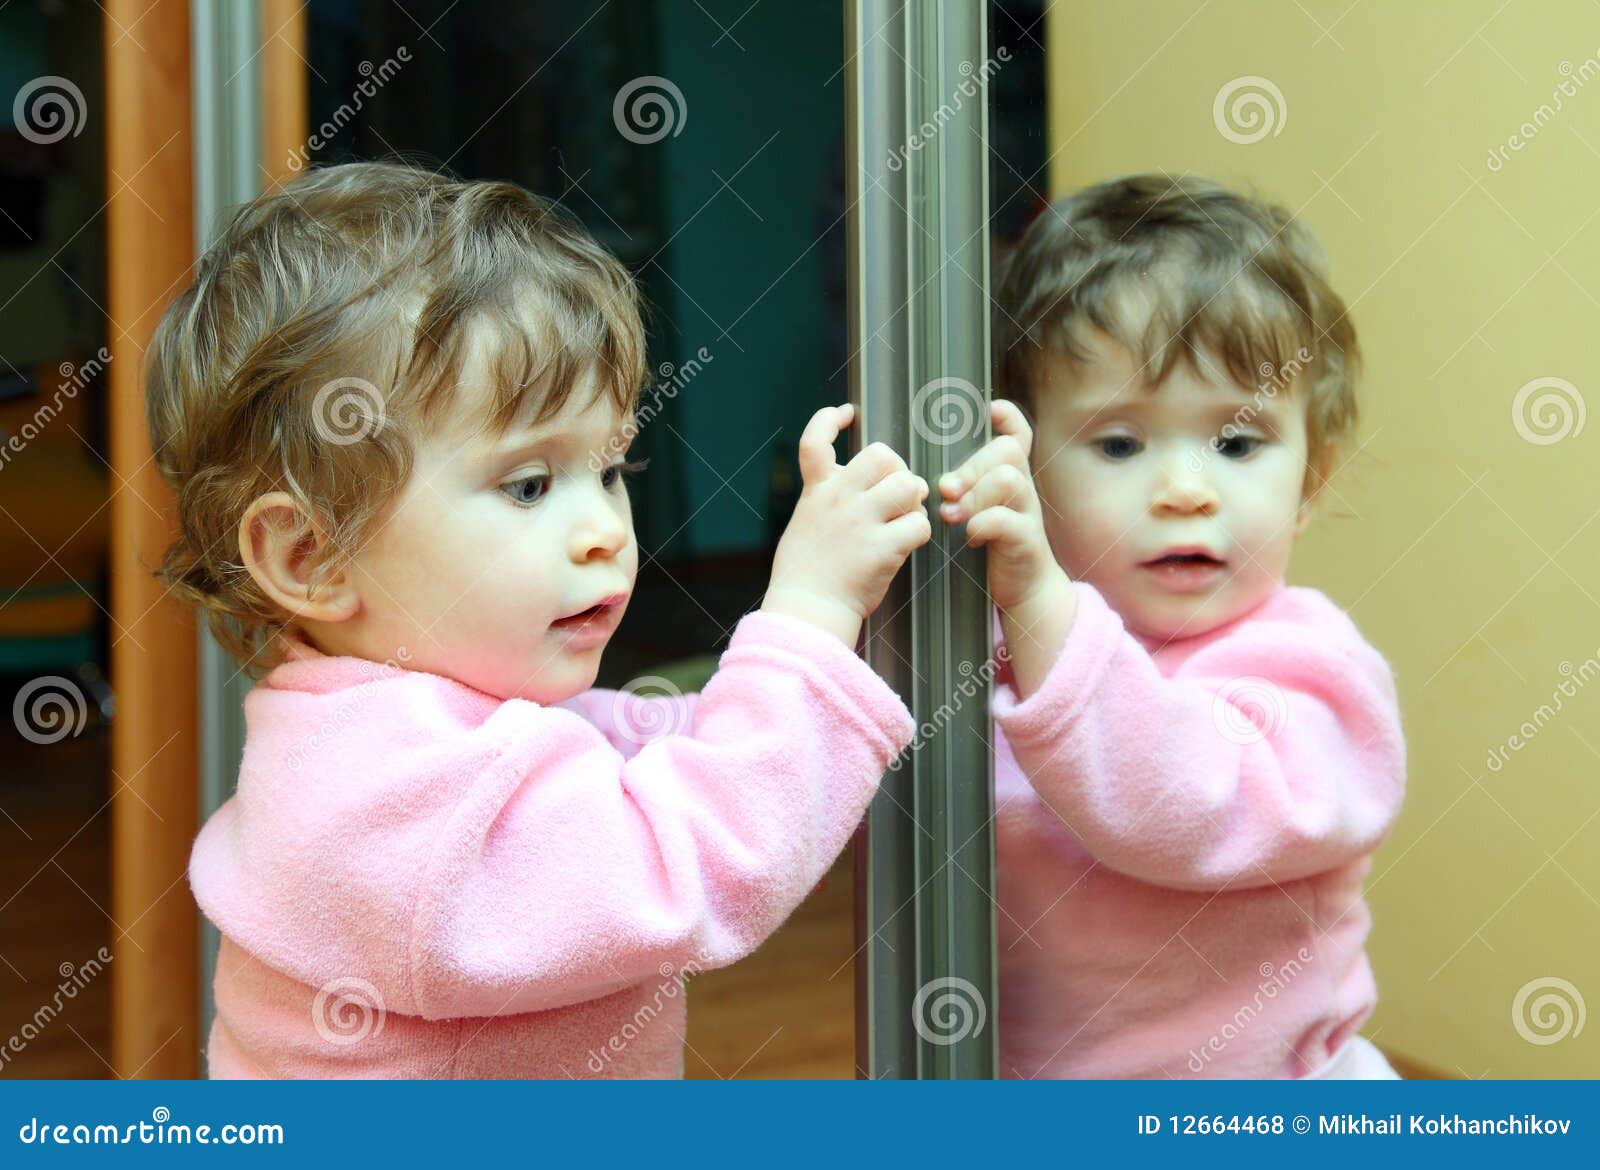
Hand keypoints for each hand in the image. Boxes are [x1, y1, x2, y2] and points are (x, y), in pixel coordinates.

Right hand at [763, 404, 931, 646]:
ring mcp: (859, 522)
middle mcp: (838, 500)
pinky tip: (907, 545)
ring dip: (914, 501)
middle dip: (898, 470)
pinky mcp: (881, 548)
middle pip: (882, 455)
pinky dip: (920, 534)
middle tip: (898, 495)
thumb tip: (875, 486)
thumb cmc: (808, 575)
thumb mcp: (805, 526)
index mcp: (816, 492)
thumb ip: (829, 500)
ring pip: (908, 485)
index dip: (829, 420)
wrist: (807, 613)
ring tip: (905, 520)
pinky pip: (919, 525)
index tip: (846, 414)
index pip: (814, 440)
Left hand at [938, 399, 1075, 696]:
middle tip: (947, 490)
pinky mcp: (1026, 541)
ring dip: (975, 494)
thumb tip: (932, 475)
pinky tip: (970, 537)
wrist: (1023, 589)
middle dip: (972, 466)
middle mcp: (1023, 489)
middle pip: (1006, 452)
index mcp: (1009, 477)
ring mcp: (1028, 513)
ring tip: (951, 515)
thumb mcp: (978, 510)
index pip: (1018, 435)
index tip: (991, 410)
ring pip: (1009, 479)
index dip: (1009, 418)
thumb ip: (962, 488)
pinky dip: (984, 524)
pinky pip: (1008, 520)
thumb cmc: (991, 546)